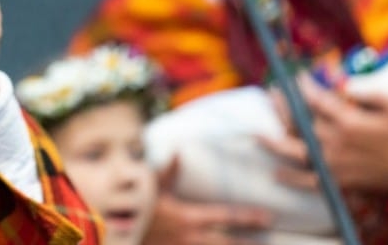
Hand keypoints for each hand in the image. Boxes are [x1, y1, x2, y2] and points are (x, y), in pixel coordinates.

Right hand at [142, 157, 270, 244]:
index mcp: (187, 217)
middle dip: (248, 242)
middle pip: (227, 242)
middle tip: (268, 239)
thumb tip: (178, 151)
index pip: (224, 216)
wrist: (119, 235)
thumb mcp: (150, 189)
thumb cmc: (136, 210)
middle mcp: (190, 237)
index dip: (246, 218)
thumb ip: (167, 172)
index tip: (265, 217)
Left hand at [260, 77, 387, 195]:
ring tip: (257, 133)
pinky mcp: (337, 182)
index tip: (297, 76)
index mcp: (349, 122)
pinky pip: (309, 182)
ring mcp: (334, 164)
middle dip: (284, 105)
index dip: (304, 86)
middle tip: (273, 92)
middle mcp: (336, 143)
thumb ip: (367, 91)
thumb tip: (342, 83)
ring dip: (274, 142)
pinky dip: (291, 179)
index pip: (317, 100)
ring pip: (296, 152)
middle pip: (300, 122)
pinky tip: (276, 173)